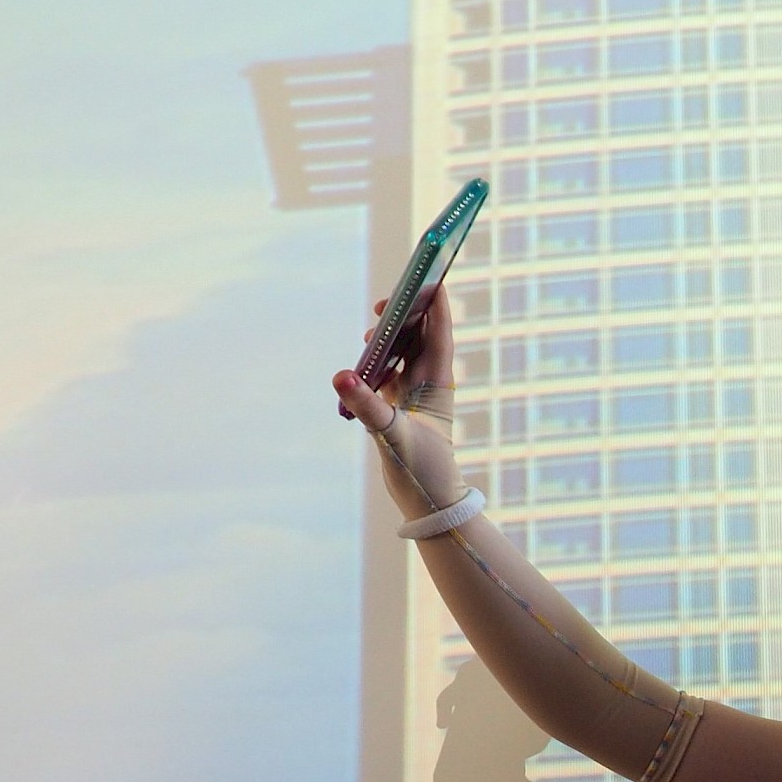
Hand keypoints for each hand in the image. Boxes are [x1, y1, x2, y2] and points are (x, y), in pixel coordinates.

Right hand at [331, 286, 462, 514]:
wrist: (431, 507)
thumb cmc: (423, 474)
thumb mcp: (392, 437)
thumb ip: (366, 405)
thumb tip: (343, 375)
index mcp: (437, 384)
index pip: (439, 333)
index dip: (436, 303)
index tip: (429, 274)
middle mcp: (429, 385)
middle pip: (420, 337)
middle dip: (406, 314)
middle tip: (385, 303)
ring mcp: (415, 397)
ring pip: (404, 354)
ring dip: (389, 339)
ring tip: (369, 335)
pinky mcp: (401, 410)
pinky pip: (390, 375)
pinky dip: (376, 364)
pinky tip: (362, 364)